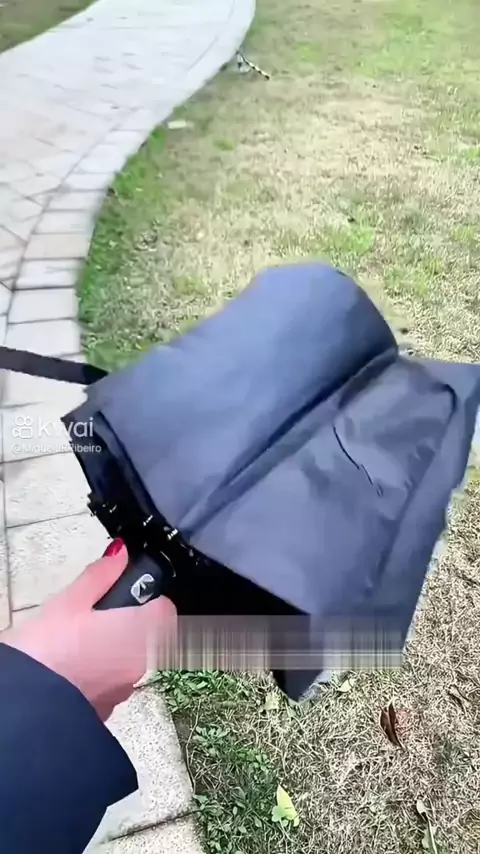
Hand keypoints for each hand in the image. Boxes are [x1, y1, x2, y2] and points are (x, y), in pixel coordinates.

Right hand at [1, 540, 175, 720]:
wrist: (29, 707)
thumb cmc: (50, 645)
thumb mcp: (71, 601)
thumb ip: (102, 576)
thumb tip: (122, 554)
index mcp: (143, 631)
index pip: (165, 608)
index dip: (147, 597)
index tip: (123, 593)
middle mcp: (143, 663)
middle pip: (152, 634)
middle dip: (132, 621)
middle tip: (96, 612)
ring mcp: (126, 689)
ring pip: (132, 658)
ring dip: (118, 646)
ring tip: (80, 637)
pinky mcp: (107, 709)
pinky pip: (113, 680)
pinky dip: (102, 670)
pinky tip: (76, 664)